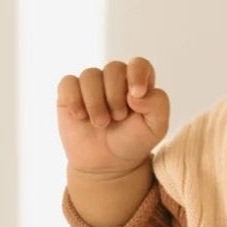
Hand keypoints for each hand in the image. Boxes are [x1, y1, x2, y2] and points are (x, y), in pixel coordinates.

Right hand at [57, 57, 169, 177]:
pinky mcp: (70, 92)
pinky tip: (81, 117)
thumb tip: (135, 92)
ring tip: (101, 123)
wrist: (107, 163)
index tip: (136, 95)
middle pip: (114, 68)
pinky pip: (68, 83)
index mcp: (138, 82)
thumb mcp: (156, 128)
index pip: (139, 63)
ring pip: (90, 75)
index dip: (137, 74)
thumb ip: (158, 104)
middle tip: (118, 118)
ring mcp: (92, 84)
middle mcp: (115, 78)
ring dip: (96, 103)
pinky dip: (75, 100)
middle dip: (115, 97)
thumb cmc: (133, 141)